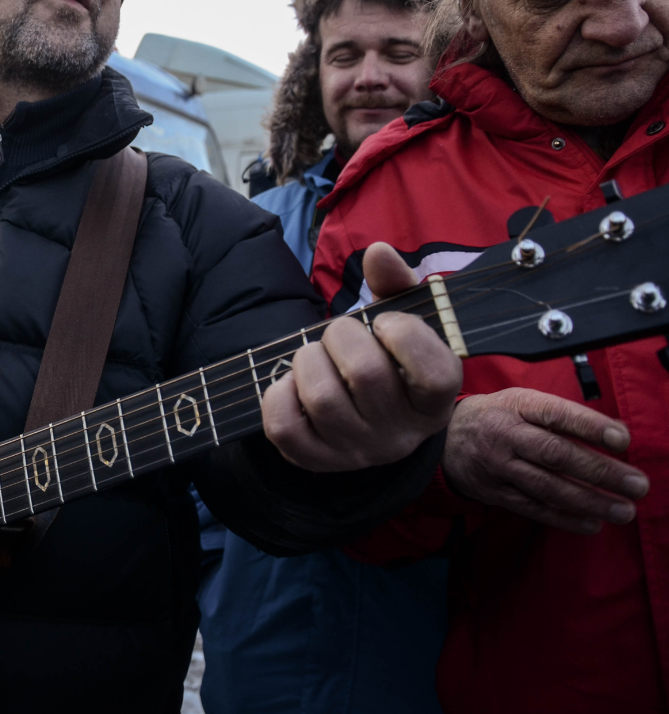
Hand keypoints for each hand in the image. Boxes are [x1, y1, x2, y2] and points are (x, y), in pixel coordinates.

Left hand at [263, 242, 461, 471]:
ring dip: (308, 360)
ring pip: (322, 399)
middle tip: (339, 334)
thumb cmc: (385, 358)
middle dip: (341, 335)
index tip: (385, 322)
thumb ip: (396, 285)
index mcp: (435, 401)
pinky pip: (285, 427)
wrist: (364, 415)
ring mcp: (357, 452)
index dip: (405, 334)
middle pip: (366, 374)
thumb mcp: (400, 322)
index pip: (434, 372)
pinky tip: (291, 383)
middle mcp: (401, 435)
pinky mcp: (316, 460)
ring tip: (315, 356)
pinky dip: (278, 394)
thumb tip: (379, 253)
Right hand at [443, 388, 647, 533]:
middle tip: (637, 484)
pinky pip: (533, 508)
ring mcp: (498, 466)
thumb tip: (615, 435)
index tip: (623, 440)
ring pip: (547, 486)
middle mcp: (505, 435)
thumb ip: (561, 416)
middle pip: (555, 454)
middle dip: (600, 471)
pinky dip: (564, 518)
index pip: (556, 414)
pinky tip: (593, 523)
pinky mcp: (494, 492)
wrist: (445, 438)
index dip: (590, 426)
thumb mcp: (522, 401)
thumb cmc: (498, 416)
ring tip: (624, 510)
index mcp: (517, 406)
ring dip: (589, 500)